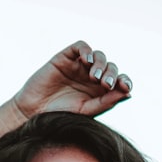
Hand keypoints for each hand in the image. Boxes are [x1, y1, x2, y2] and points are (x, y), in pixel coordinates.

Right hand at [11, 40, 131, 119]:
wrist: (33, 112)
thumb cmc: (60, 115)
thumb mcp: (87, 110)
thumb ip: (107, 101)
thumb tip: (128, 93)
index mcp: (100, 90)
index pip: (119, 80)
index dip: (125, 81)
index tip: (124, 87)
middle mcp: (91, 76)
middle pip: (110, 67)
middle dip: (112, 74)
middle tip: (106, 84)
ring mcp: (78, 66)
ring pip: (98, 56)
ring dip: (100, 64)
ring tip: (94, 77)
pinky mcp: (65, 58)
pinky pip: (80, 46)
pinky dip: (86, 50)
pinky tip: (86, 60)